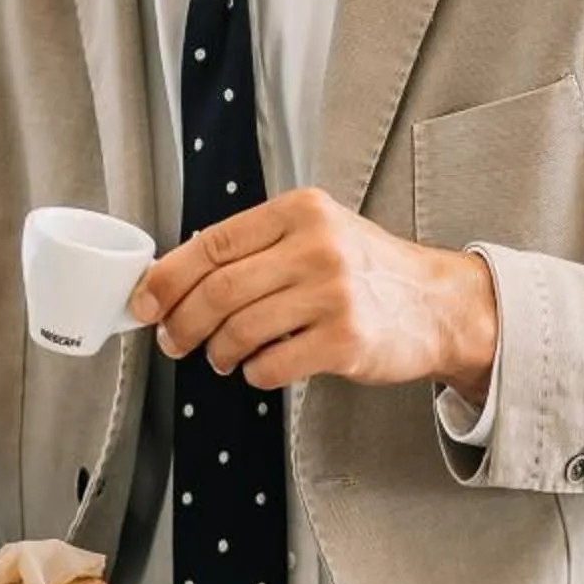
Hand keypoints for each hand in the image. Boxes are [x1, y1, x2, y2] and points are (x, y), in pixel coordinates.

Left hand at [127, 187, 498, 399]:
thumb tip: (173, 276)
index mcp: (300, 211)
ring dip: (217, 351)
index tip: (144, 302)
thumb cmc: (366, 270)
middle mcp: (317, 246)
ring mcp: (334, 294)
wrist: (438, 304)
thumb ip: (256, 246)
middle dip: (182, 322)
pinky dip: (254, 372)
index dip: (167, 278)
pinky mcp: (347, 341)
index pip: (213, 243)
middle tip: (172, 340)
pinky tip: (260, 367)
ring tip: (219, 357)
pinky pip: (272, 364)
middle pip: (218, 290)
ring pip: (240, 330)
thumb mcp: (316, 233)